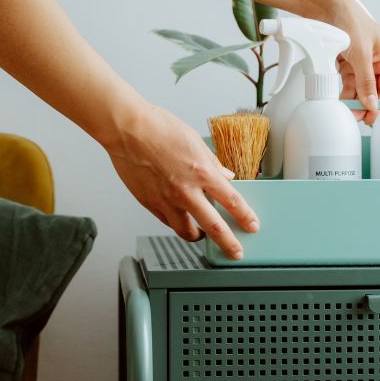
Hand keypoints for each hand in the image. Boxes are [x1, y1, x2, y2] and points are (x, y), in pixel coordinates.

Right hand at [106, 104, 258, 259]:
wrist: (127, 130)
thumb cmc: (158, 128)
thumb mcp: (194, 140)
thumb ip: (212, 162)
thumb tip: (224, 174)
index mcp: (202, 172)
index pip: (232, 201)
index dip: (245, 216)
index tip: (252, 225)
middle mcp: (186, 190)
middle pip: (214, 226)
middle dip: (229, 243)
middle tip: (236, 252)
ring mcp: (166, 200)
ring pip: (186, 231)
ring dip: (198, 236)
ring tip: (202, 236)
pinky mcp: (149, 203)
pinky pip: (167, 222)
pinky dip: (176, 224)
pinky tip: (179, 219)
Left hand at [332, 0, 379, 124]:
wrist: (325, 5)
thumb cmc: (350, 19)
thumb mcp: (361, 54)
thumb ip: (365, 81)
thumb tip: (371, 103)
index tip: (371, 119)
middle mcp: (377, 61)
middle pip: (373, 91)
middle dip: (365, 105)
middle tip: (356, 119)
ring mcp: (361, 63)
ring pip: (359, 89)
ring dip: (353, 101)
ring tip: (346, 113)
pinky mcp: (346, 63)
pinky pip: (347, 83)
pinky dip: (343, 92)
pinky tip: (339, 101)